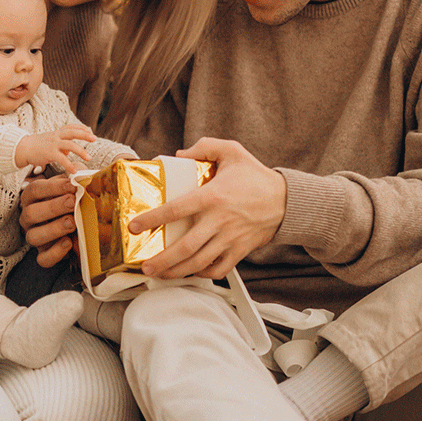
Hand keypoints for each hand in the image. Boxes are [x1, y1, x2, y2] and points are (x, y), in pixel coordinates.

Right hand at [15, 124, 94, 173]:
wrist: (22, 148)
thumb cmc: (36, 147)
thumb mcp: (49, 142)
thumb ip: (60, 146)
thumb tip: (69, 152)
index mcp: (56, 133)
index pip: (71, 127)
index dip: (81, 128)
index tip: (90, 130)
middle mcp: (56, 136)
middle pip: (73, 132)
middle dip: (84, 135)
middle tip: (95, 138)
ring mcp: (53, 144)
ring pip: (70, 145)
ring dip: (81, 151)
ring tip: (89, 158)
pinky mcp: (49, 153)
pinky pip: (62, 159)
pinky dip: (69, 165)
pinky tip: (74, 171)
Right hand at [18, 174, 78, 266]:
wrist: (83, 224)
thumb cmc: (75, 200)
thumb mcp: (75, 185)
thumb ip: (77, 176)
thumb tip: (81, 172)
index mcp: (33, 198)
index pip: (35, 190)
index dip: (52, 187)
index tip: (72, 185)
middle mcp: (29, 217)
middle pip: (31, 213)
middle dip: (53, 207)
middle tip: (72, 202)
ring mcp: (34, 236)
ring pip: (33, 236)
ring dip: (53, 229)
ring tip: (72, 222)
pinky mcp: (43, 254)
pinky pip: (43, 258)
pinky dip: (55, 252)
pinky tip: (69, 242)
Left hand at [128, 138, 285, 279]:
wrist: (287, 200)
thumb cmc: (256, 177)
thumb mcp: (232, 151)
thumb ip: (205, 146)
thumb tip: (179, 154)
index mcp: (212, 196)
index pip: (176, 210)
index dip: (152, 219)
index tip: (135, 226)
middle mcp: (219, 221)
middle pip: (186, 247)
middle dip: (162, 260)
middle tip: (145, 265)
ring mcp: (230, 239)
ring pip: (199, 262)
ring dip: (176, 271)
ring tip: (159, 274)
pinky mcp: (240, 251)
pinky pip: (218, 269)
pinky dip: (202, 274)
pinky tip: (190, 271)